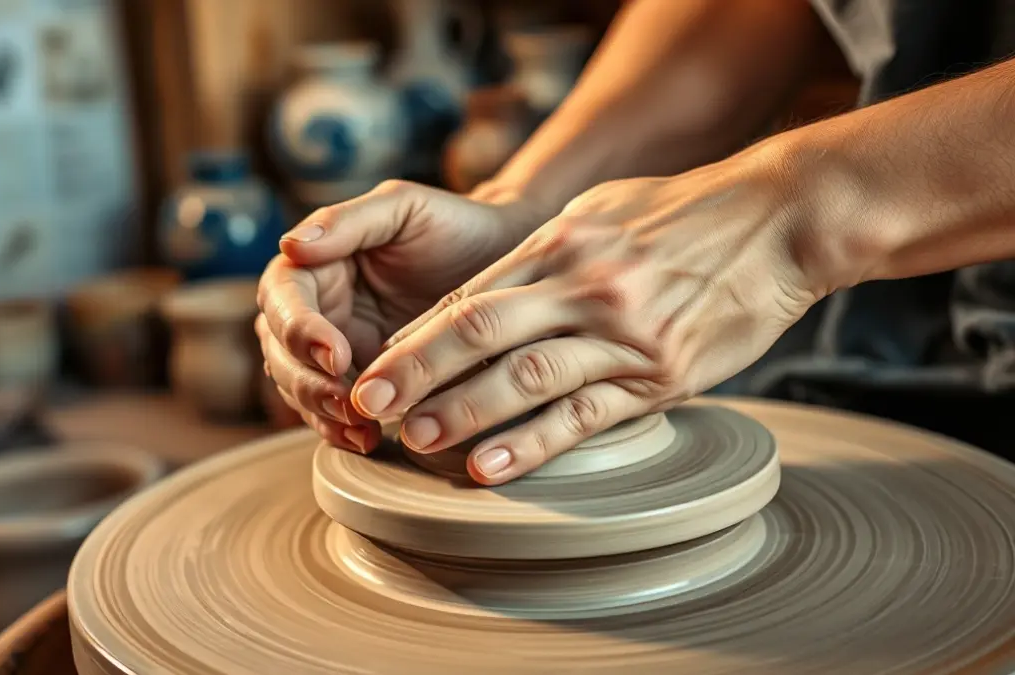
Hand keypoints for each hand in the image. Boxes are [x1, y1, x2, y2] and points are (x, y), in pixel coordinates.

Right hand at [255, 180, 547, 452]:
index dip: (299, 330)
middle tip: (346, 404)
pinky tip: (369, 440)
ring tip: (360, 430)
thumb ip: (347, 221)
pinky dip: (344, 431)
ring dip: (322, 414)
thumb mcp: (403, 208)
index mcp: (313, 265)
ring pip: (301, 390)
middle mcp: (315, 310)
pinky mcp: (363, 385)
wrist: (504, 262)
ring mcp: (335, 351)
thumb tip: (289, 245)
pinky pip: (336, 414)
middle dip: (307, 382)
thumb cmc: (454, 225)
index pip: (283, 300)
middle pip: (281, 353)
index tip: (332, 353)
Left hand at [348, 149, 823, 483]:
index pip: (471, 295)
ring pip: (526, 377)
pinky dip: (534, 444)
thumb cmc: (683, 214)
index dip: (416, 337)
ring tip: (416, 440)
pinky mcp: (660, 376)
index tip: (374, 366)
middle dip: (416, 372)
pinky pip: (586, 415)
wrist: (779, 223)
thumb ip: (542, 251)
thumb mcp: (601, 212)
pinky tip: (491, 469)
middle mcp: (584, 287)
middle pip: (480, 332)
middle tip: (366, 405)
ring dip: (464, 412)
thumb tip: (480, 292)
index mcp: (561, 243)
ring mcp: (622, 334)